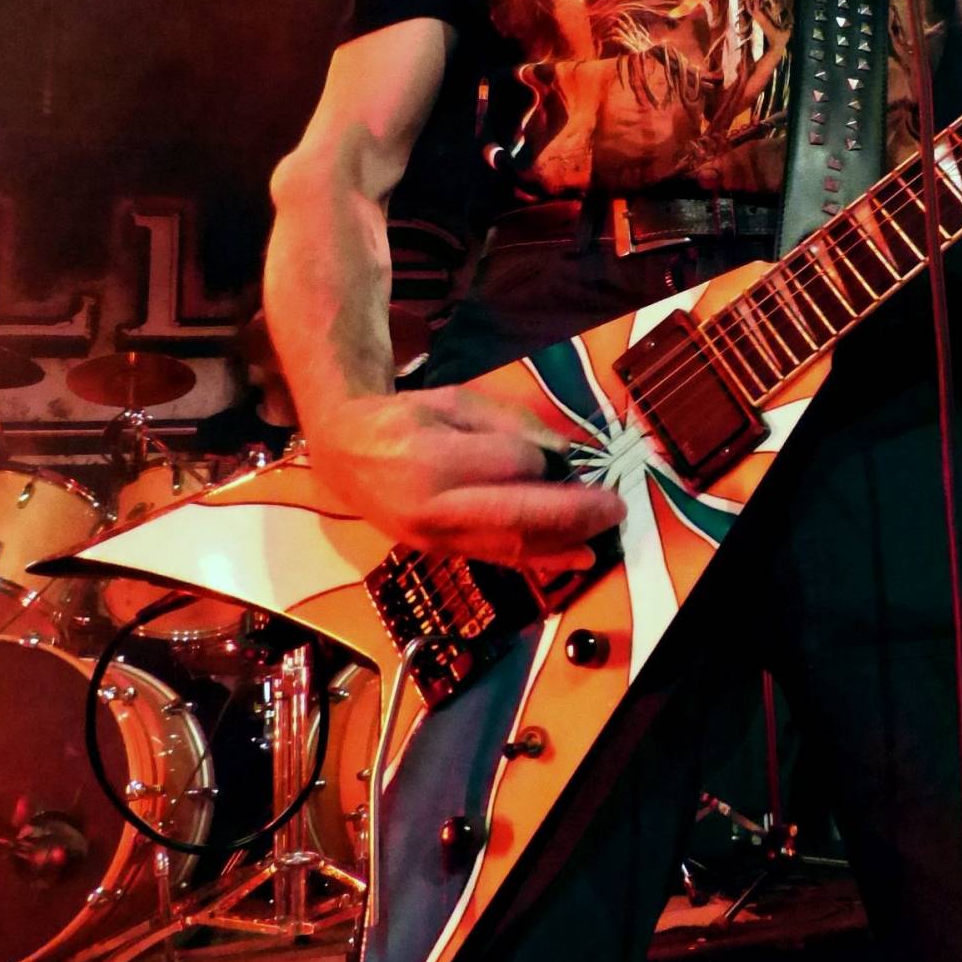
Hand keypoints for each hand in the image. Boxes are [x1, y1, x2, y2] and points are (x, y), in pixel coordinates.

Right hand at [305, 385, 624, 590]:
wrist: (345, 455)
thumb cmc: (406, 420)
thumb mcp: (454, 402)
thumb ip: (507, 424)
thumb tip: (560, 454)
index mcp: (430, 459)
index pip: (508, 464)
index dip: (546, 459)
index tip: (569, 453)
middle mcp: (432, 508)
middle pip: (515, 515)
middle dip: (573, 513)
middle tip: (615, 506)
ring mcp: (435, 538)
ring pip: (511, 546)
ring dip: (566, 541)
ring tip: (606, 531)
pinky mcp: (441, 554)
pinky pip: (500, 559)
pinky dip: (545, 560)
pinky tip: (580, 558)